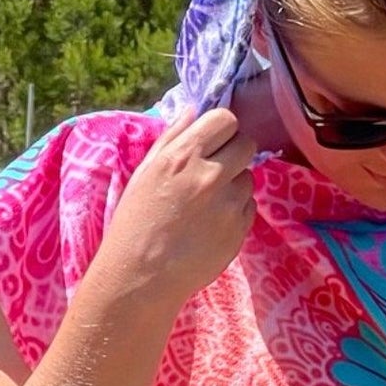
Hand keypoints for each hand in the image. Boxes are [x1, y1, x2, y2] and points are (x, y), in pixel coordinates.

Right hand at [96, 109, 256, 307]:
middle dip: (234, 151)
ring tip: (206, 202)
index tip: (213, 140)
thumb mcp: (145, 172)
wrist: (143, 275)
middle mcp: (212, 175)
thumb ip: (172, 137)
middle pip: (247, 143)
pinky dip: (237, 208)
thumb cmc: (136, 220)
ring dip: (234, 183)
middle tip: (214, 168)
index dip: (221, 128)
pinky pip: (250, 205)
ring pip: (249, 176)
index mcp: (184, 155)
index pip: (226, 119)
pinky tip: (212, 222)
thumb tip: (194, 111)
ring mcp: (231, 203)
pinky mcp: (242, 227)